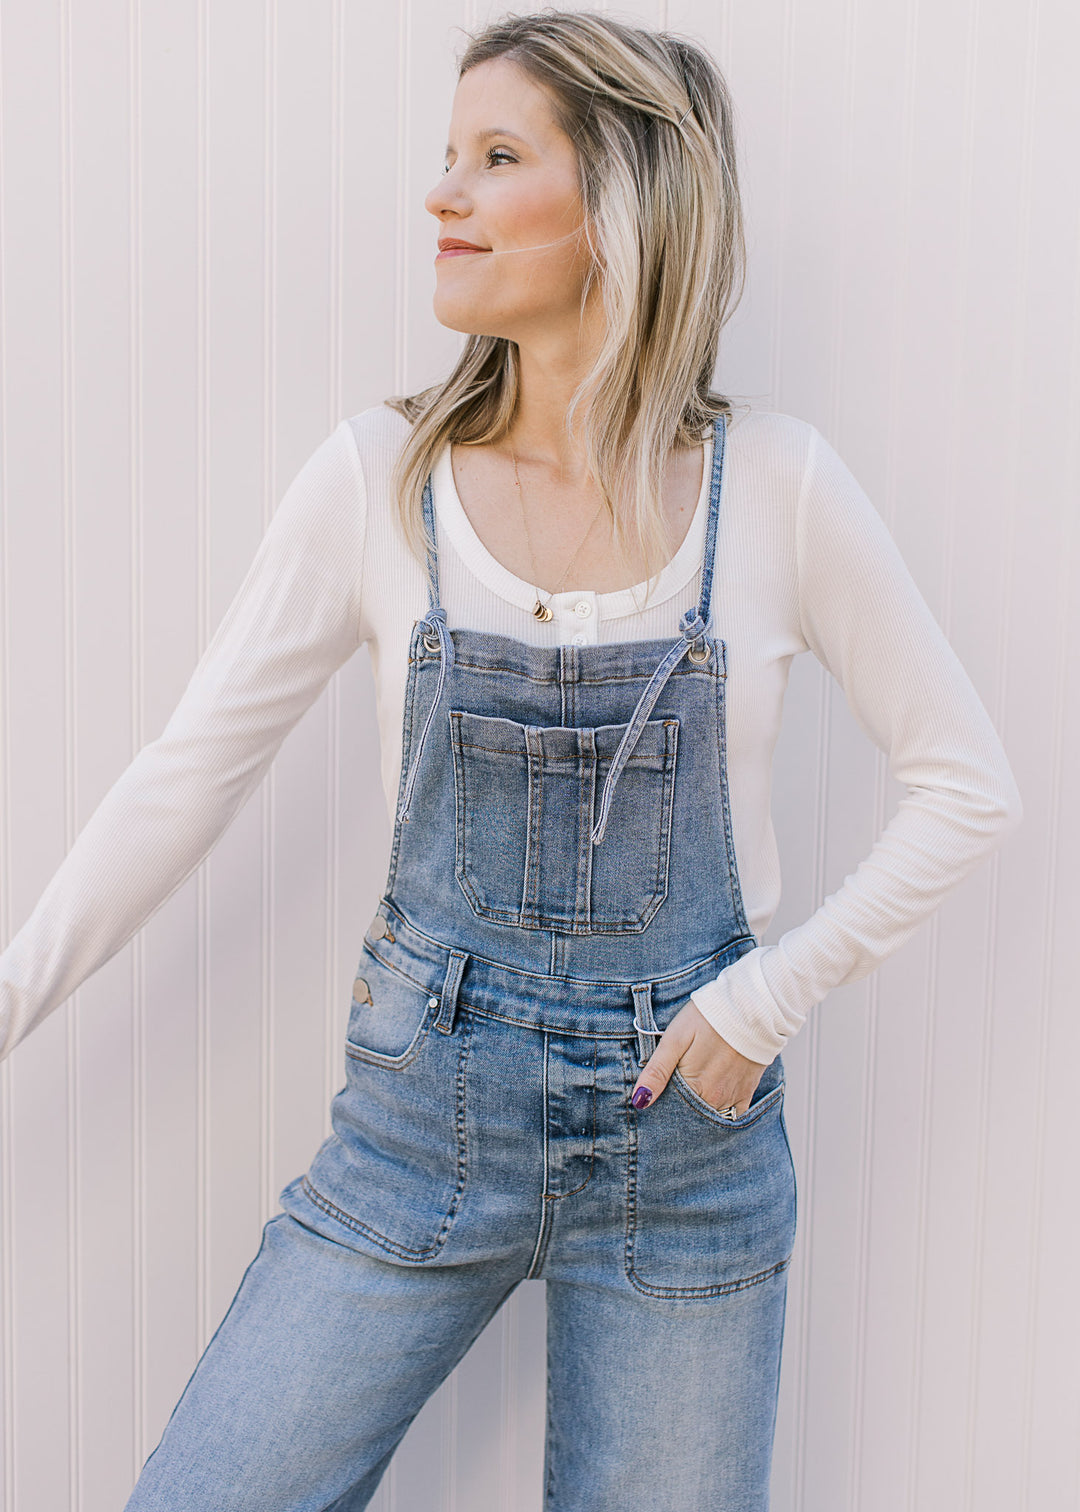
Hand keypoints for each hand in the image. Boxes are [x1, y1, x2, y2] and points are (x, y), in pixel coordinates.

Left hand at [630, 1000, 767, 1113]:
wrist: (750, 1008)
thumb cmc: (707, 1019)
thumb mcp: (675, 1038)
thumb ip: (657, 1070)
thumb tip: (639, 1100)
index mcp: (693, 1088)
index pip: (671, 1110)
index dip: (662, 1103)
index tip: (659, 1093)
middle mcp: (714, 1100)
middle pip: (690, 1115)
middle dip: (679, 1109)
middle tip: (677, 1084)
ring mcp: (732, 1098)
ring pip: (709, 1114)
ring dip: (699, 1108)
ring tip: (694, 1086)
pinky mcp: (747, 1092)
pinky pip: (732, 1113)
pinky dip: (720, 1108)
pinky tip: (713, 1093)